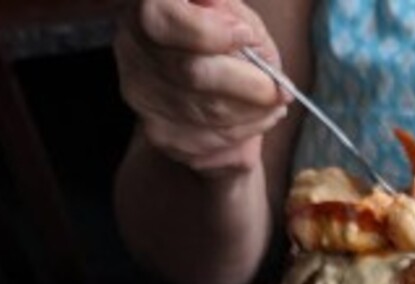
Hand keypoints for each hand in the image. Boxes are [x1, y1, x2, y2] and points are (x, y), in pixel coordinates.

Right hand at [115, 0, 289, 174]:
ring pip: (208, 113)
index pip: (164, 22)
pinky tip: (258, 118)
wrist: (200, 79)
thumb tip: (245, 38)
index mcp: (146, 12)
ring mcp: (143, 97)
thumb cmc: (219, 36)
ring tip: (275, 102)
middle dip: (249, 84)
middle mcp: (133, 52)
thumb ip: (234, 17)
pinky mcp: (160, 134)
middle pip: (193, 74)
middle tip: (281, 88)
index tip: (246, 35)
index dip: (209, 32)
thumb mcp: (230, 12)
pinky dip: (246, 130)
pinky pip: (212, 141)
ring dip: (255, 112)